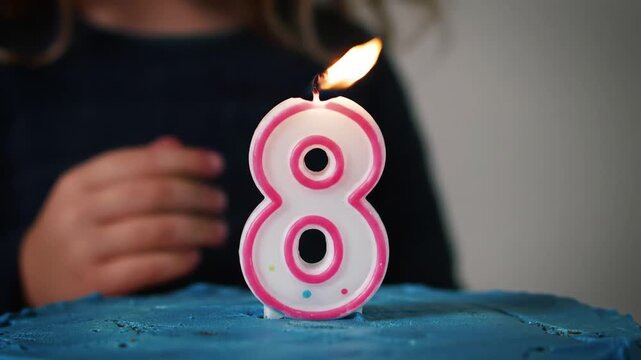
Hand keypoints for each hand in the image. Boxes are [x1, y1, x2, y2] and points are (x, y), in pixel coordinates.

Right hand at [19, 137, 226, 305]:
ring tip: (219, 231)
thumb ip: (135, 169)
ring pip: (155, 232)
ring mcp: (83, 250)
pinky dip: (178, 261)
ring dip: (197, 229)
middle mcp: (78, 212)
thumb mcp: (95, 192)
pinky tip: (195, 256)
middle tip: (221, 201)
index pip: (141, 162)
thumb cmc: (82, 226)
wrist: (38, 275)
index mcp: (80, 181)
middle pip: (153, 195)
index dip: (185, 161)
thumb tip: (176, 145)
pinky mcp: (94, 286)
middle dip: (196, 196)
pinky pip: (147, 268)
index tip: (217, 164)